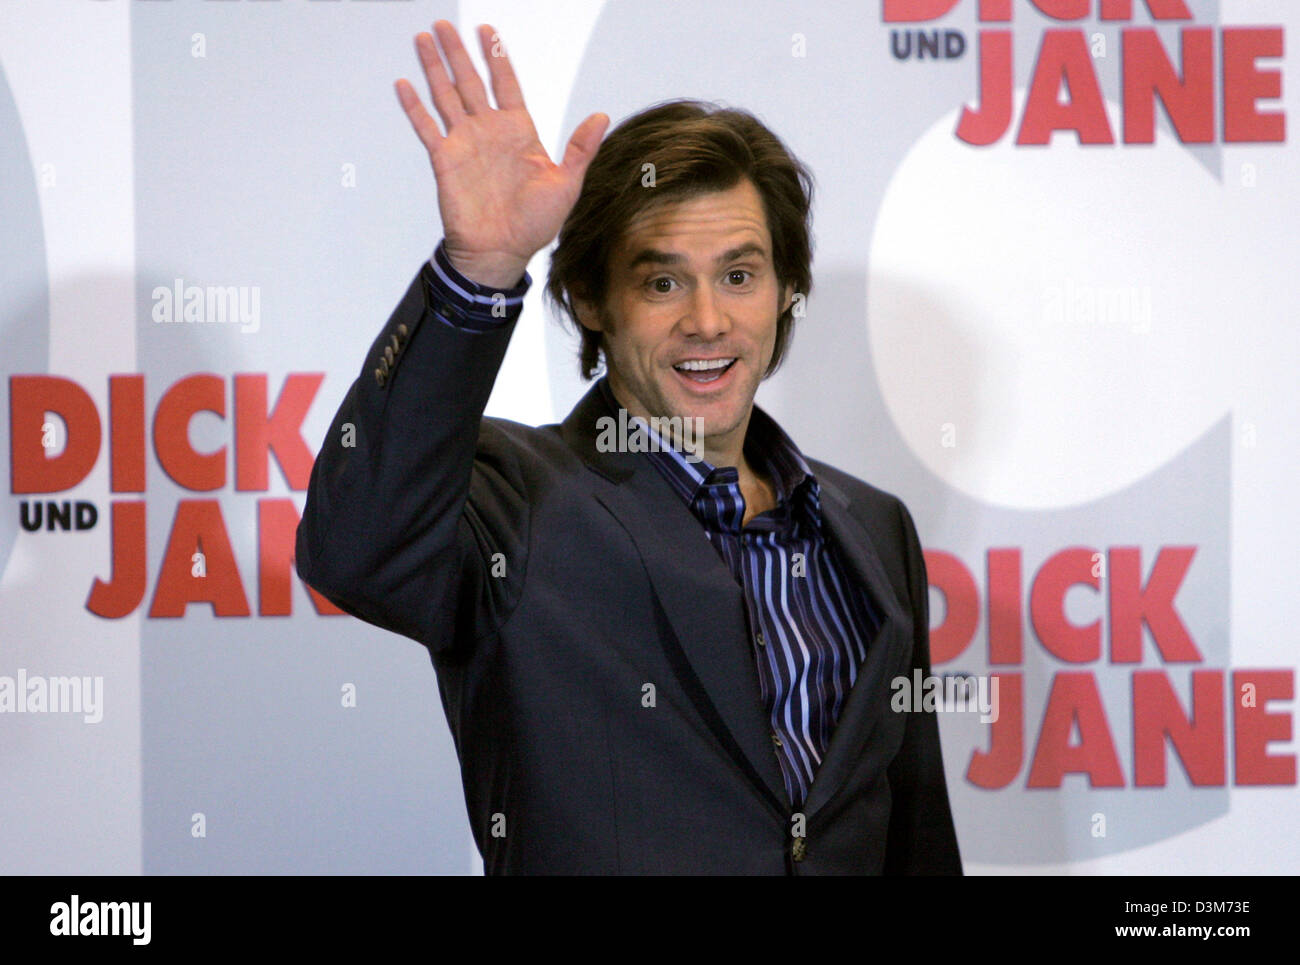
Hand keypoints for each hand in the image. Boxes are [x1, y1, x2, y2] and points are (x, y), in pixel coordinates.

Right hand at [395, 21, 609, 288]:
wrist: (502, 252)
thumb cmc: (535, 225)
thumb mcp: (567, 184)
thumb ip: (580, 148)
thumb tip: (602, 117)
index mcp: (519, 132)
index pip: (506, 84)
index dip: (497, 57)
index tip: (488, 31)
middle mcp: (489, 132)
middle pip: (471, 81)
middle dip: (458, 52)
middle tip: (445, 25)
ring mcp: (465, 144)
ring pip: (446, 95)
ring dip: (435, 68)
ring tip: (425, 39)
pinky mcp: (444, 160)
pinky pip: (426, 128)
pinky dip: (414, 107)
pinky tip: (404, 84)